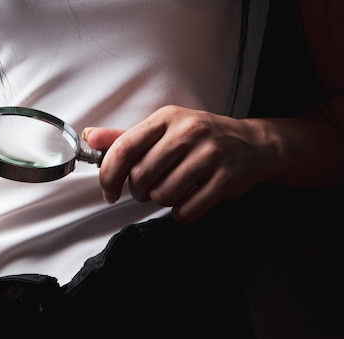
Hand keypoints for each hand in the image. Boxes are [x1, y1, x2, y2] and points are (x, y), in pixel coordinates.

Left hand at [84, 105, 272, 222]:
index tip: (109, 191)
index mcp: (167, 118)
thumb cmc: (200, 138)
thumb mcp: (164, 129)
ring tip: (174, 190)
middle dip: (139, 192)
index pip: (124, 148)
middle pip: (141, 177)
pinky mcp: (226, 179)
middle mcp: (188, 132)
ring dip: (162, 201)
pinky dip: (182, 213)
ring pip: (163, 195)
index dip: (109, 176)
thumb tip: (90, 137)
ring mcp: (210, 155)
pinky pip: (188, 210)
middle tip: (149, 189)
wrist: (253, 145)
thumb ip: (125, 136)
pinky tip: (190, 200)